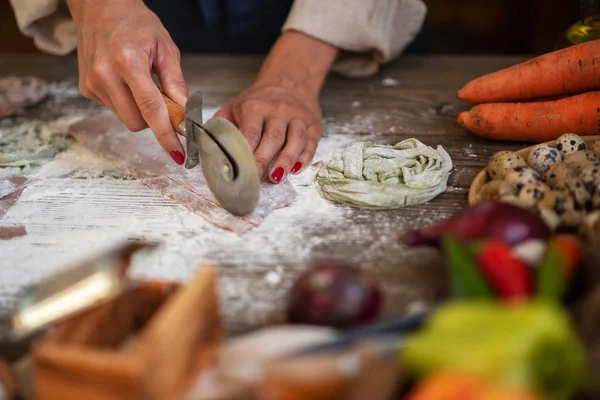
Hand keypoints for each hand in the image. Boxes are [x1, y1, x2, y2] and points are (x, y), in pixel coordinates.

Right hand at [66, 0, 187, 164]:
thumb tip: (185, 114)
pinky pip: (115, 110)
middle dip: (155, 120)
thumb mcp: (165, 48)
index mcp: (128, 61)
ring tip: (143, 84)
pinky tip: (127, 83)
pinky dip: (127, 104)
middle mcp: (105, 74)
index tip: (178, 152)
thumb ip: (176, 84)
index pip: (151, 109)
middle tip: (164, 100)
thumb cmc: (135, 23)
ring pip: (126, 119)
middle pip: (137, 122)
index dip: (166, 134)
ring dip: (140, 111)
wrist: (100, 8)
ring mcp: (92, 84)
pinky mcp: (86, 89)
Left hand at [216, 31, 337, 183]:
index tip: (238, 171)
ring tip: (276, 178)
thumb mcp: (235, 107)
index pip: (249, 133)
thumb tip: (203, 149)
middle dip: (263, 161)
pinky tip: (296, 169)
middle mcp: (278, 110)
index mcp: (255, 107)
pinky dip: (305, 157)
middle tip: (254, 181)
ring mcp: (298, 117)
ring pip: (295, 140)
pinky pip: (311, 143)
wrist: (290, 82)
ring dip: (286, 161)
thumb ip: (221, 127)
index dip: (244, 153)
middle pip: (272, 139)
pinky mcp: (313, 125)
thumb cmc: (259, 101)